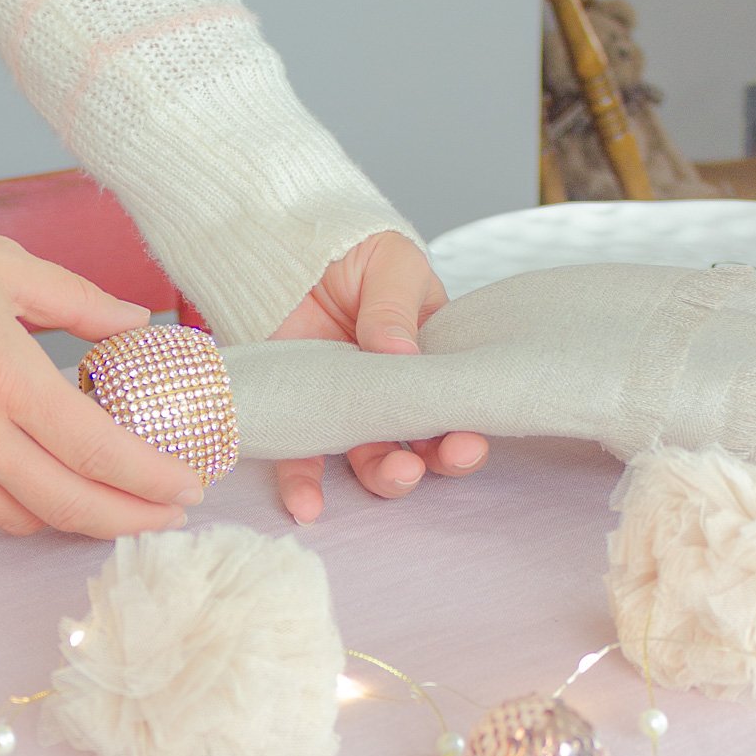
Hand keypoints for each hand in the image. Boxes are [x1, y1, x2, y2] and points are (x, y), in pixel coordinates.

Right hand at [0, 217, 202, 537]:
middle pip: (68, 504)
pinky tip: (36, 498)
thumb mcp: (6, 265)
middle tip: (167, 515)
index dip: (151, 478)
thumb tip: (137, 322)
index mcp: (5, 375)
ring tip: (109, 503)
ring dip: (73, 520)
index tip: (189, 486)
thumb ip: (81, 302)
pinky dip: (12, 516)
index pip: (96, 449)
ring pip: (21, 519)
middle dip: (130, 519)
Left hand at [269, 231, 487, 523]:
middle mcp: (394, 393)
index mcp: (432, 358)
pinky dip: (305, 487)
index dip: (466, 428)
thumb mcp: (390, 264)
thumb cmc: (355, 252)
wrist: (289, 248)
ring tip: (392, 475)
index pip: (456, 402)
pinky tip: (308, 508)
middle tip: (426, 462)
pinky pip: (302, 460)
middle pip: (422, 443)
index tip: (466, 441)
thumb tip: (401, 353)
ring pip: (372, 460)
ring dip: (386, 478)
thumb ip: (396, 308)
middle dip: (433, 462)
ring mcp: (347, 408)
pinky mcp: (301, 414)